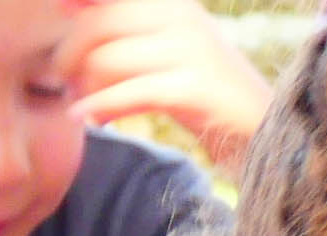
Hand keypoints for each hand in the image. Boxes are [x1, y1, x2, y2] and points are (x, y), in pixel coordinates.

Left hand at [62, 0, 273, 166]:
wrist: (264, 131)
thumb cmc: (205, 95)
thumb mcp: (167, 51)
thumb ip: (126, 32)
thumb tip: (66, 6)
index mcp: (173, 2)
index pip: (108, 2)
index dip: (76, 12)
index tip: (61, 36)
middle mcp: (181, 16)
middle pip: (98, 24)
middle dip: (70, 55)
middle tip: (64, 80)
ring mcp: (191, 50)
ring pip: (108, 59)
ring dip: (85, 87)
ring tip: (81, 104)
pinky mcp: (194, 88)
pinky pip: (130, 93)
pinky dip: (102, 107)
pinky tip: (91, 119)